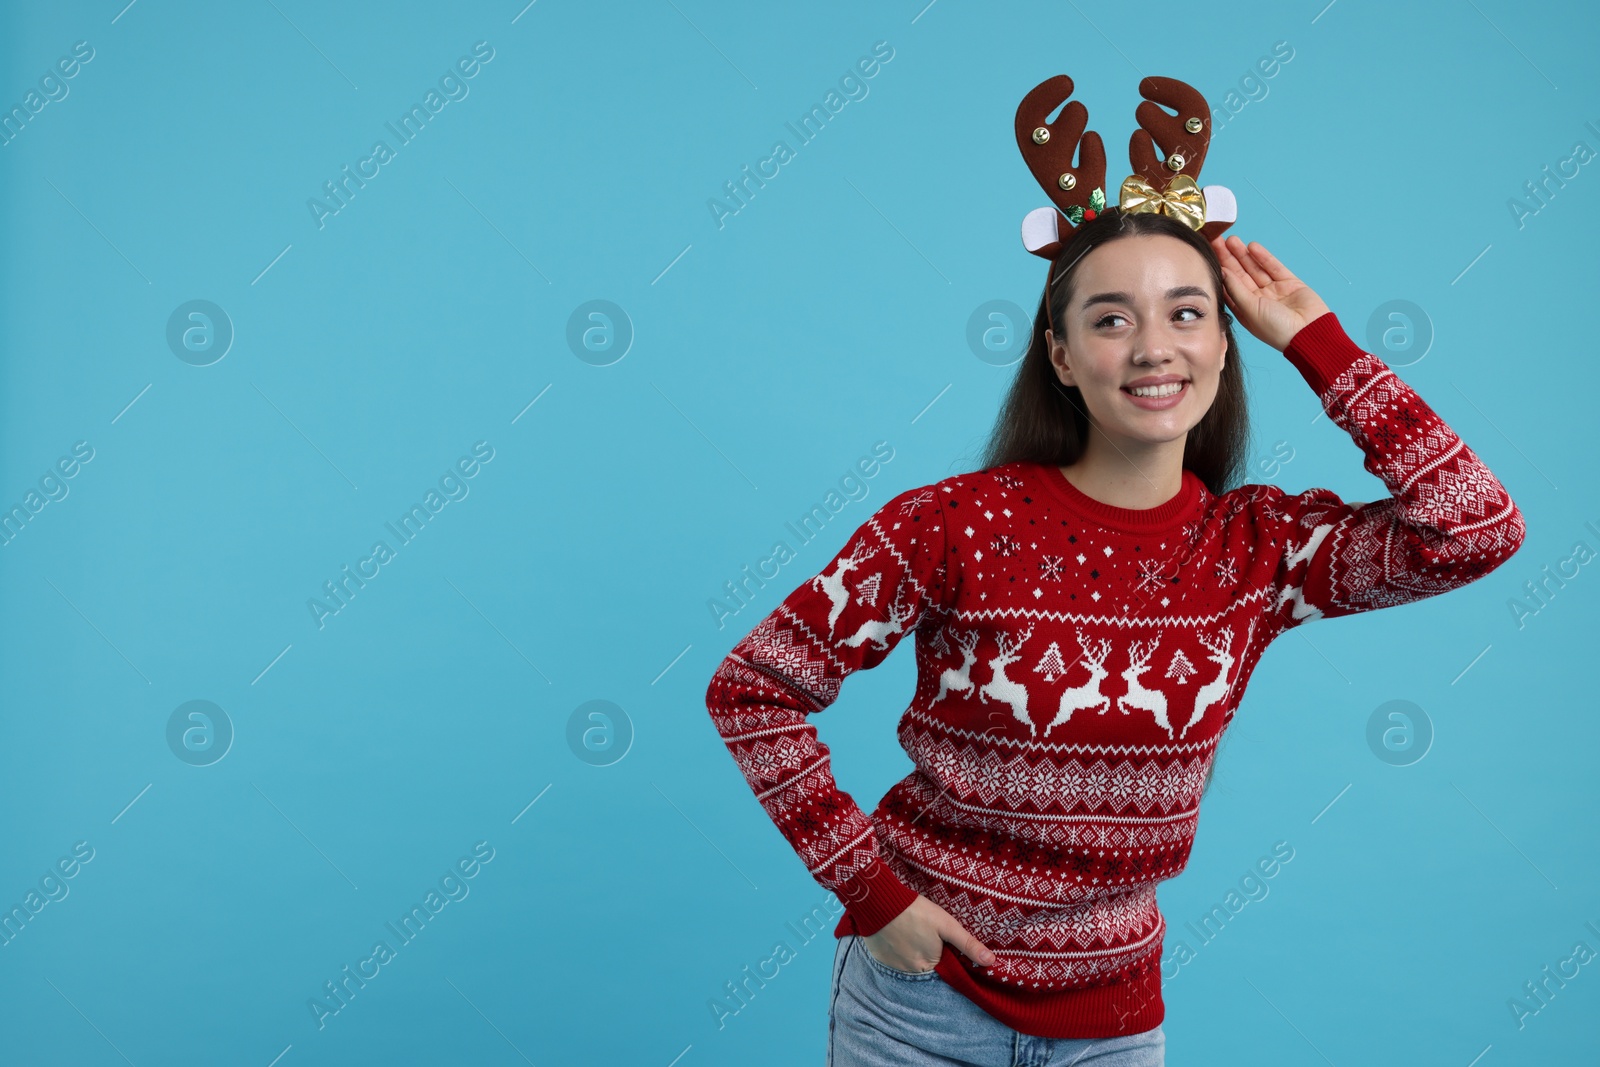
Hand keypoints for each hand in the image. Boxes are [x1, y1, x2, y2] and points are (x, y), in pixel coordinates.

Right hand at [862, 894, 996, 972]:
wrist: (879, 901)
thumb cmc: (916, 912)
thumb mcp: (946, 925)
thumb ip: (968, 944)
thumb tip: (991, 962)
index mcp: (928, 966)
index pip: (943, 968)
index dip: (945, 955)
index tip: (942, 943)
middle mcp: (910, 973)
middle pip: (925, 967)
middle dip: (928, 955)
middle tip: (924, 934)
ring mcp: (892, 967)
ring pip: (909, 963)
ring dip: (912, 953)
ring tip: (911, 933)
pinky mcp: (880, 959)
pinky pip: (893, 960)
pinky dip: (897, 951)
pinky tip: (898, 936)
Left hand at [1210, 235, 1330, 352]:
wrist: (1309, 333)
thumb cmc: (1276, 329)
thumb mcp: (1250, 310)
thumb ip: (1236, 289)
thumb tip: (1223, 272)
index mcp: (1245, 310)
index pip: (1229, 286)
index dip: (1220, 271)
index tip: (1209, 256)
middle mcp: (1257, 299)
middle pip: (1240, 274)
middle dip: (1229, 258)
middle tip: (1217, 241)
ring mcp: (1273, 290)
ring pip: (1255, 268)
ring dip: (1243, 254)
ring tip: (1231, 240)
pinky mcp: (1289, 283)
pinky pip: (1273, 267)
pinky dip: (1263, 257)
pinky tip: (1252, 246)